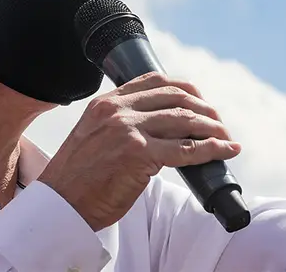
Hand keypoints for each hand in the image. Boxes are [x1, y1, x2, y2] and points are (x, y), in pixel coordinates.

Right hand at [40, 72, 239, 230]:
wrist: (59, 206)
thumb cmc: (79, 179)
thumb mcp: (94, 136)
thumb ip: (120, 123)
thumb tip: (160, 125)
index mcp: (106, 102)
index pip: (155, 80)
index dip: (185, 89)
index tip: (200, 100)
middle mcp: (117, 110)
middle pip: (176, 97)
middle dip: (204, 108)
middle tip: (218, 123)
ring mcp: (128, 130)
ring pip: (185, 120)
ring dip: (212, 128)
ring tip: (226, 137)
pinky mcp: (138, 154)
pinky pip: (185, 149)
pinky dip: (212, 148)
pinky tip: (225, 150)